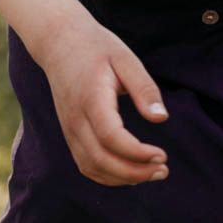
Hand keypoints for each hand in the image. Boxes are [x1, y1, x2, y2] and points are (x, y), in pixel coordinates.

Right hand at [34, 10, 170, 186]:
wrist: (59, 44)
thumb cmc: (97, 48)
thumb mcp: (126, 59)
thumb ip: (144, 88)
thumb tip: (161, 118)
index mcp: (91, 99)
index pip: (110, 137)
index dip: (136, 153)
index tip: (162, 155)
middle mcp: (75, 119)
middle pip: (100, 160)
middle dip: (134, 173)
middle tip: (163, 170)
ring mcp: (69, 129)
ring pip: (92, 167)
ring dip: (122, 178)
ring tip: (152, 173)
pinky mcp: (70, 134)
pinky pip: (86, 164)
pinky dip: (108, 176)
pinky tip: (131, 173)